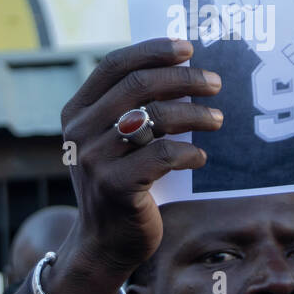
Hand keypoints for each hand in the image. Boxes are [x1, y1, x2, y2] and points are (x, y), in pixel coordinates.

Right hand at [46, 38, 222, 293]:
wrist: (104, 244)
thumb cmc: (121, 183)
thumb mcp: (113, 142)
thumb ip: (130, 108)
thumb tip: (181, 68)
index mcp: (76, 112)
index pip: (114, 65)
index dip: (152, 51)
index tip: (188, 49)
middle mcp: (79, 132)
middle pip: (139, 85)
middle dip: (184, 79)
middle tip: (215, 83)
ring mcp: (94, 159)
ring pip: (156, 117)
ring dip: (195, 114)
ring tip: (218, 120)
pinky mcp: (116, 187)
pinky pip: (164, 155)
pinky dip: (190, 152)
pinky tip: (200, 157)